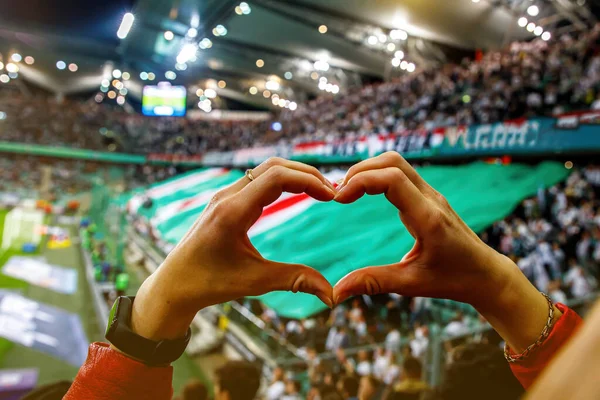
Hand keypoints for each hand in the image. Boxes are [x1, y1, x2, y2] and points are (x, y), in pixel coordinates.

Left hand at [131, 158, 335, 340]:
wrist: (174, 284)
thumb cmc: (210, 283)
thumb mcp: (255, 282)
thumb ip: (295, 280)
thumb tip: (331, 295)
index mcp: (233, 212)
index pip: (276, 177)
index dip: (308, 180)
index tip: (332, 196)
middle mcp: (227, 197)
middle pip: (273, 166)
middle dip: (306, 174)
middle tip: (332, 192)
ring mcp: (224, 196)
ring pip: (265, 170)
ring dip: (294, 175)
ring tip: (319, 191)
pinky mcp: (225, 201)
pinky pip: (256, 180)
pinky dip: (281, 181)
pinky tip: (296, 193)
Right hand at [332, 151, 505, 305]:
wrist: (486, 274)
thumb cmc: (452, 280)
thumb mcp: (410, 284)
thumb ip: (373, 282)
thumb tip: (337, 292)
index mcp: (428, 218)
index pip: (392, 179)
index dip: (361, 181)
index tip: (339, 200)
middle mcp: (430, 199)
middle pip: (392, 162)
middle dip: (360, 171)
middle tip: (338, 194)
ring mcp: (431, 195)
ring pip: (396, 163)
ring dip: (368, 171)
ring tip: (347, 193)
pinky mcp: (428, 197)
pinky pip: (400, 174)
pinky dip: (377, 176)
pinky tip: (363, 194)